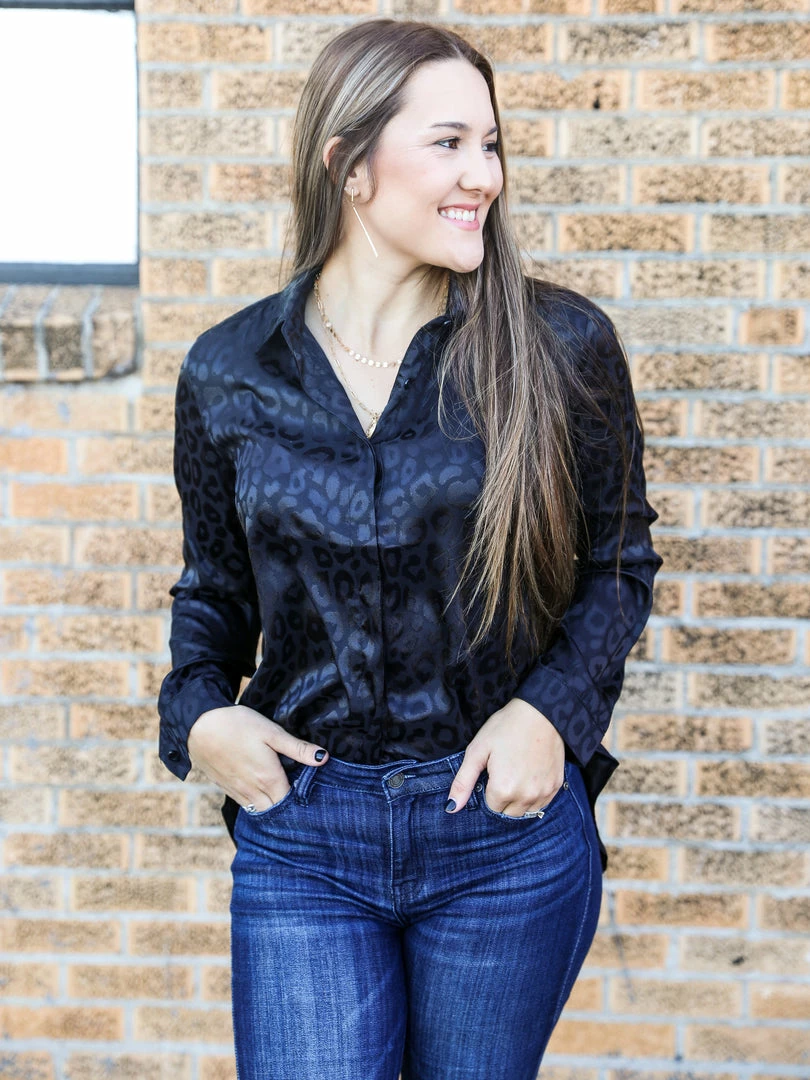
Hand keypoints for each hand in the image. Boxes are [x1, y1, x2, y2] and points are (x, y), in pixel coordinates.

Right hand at [186, 704, 328, 810]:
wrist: (199, 727)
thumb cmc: (238, 725)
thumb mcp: (271, 732)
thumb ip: (297, 748)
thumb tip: (324, 758)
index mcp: (269, 779)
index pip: (292, 803)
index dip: (303, 802)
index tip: (313, 796)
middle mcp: (254, 791)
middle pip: (277, 811)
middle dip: (289, 810)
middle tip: (302, 800)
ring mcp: (239, 792)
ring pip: (261, 811)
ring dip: (273, 808)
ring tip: (285, 797)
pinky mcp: (227, 789)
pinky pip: (247, 805)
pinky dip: (258, 804)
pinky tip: (264, 793)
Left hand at [445, 699, 565, 815]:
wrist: (540, 712)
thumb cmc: (505, 728)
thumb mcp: (478, 750)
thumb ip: (463, 782)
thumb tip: (451, 808)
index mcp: (503, 789)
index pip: (491, 808)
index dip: (488, 792)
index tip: (491, 775)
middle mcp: (525, 796)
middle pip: (508, 813)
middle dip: (502, 799)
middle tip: (504, 773)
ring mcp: (544, 792)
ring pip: (525, 811)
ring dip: (518, 800)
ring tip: (517, 774)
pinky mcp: (556, 786)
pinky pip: (542, 803)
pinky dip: (534, 796)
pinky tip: (530, 776)